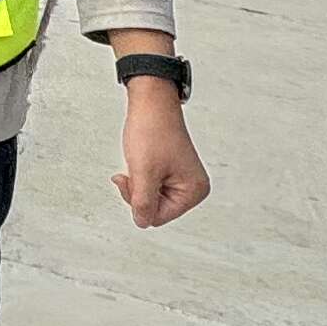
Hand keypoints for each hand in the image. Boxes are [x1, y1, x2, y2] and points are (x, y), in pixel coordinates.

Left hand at [112, 80, 208, 228]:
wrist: (151, 102)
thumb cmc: (152, 131)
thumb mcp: (143, 172)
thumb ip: (142, 203)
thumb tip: (142, 223)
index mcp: (194, 191)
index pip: (158, 217)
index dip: (139, 201)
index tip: (132, 178)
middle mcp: (192, 188)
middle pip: (155, 209)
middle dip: (138, 192)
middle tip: (135, 168)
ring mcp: (182, 180)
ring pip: (150, 198)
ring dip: (137, 183)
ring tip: (139, 161)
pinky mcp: (171, 172)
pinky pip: (150, 185)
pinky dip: (139, 176)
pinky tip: (140, 160)